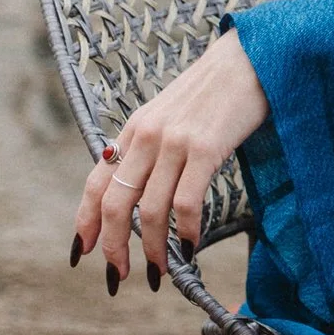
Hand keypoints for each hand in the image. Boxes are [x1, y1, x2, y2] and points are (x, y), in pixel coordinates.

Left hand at [72, 28, 269, 289]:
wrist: (251, 57)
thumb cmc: (216, 92)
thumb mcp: (171, 116)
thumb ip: (153, 149)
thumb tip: (140, 191)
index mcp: (134, 130)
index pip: (95, 183)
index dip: (85, 223)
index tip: (83, 254)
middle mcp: (146, 136)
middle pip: (115, 203)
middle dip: (113, 248)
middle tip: (120, 277)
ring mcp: (174, 142)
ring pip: (150, 210)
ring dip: (153, 249)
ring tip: (160, 272)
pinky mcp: (205, 147)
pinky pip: (186, 201)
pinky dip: (185, 232)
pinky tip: (190, 248)